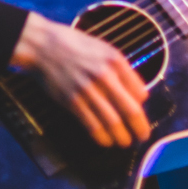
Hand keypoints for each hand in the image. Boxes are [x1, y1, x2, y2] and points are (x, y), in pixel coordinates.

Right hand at [10, 13, 150, 147]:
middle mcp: (105, 76)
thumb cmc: (75, 46)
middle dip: (140, 128)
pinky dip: (102, 137)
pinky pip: (92, 125)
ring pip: (112, 122)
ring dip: (122, 137)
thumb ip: (121, 70)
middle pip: (130, 110)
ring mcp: (88, 90)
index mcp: (116, 61)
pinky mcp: (72, 102)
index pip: (140, 92)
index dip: (143, 106)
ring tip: (125, 142)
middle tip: (142, 136)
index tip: (141, 114)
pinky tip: (106, 141)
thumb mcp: (104, 49)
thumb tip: (138, 94)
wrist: (44, 46)